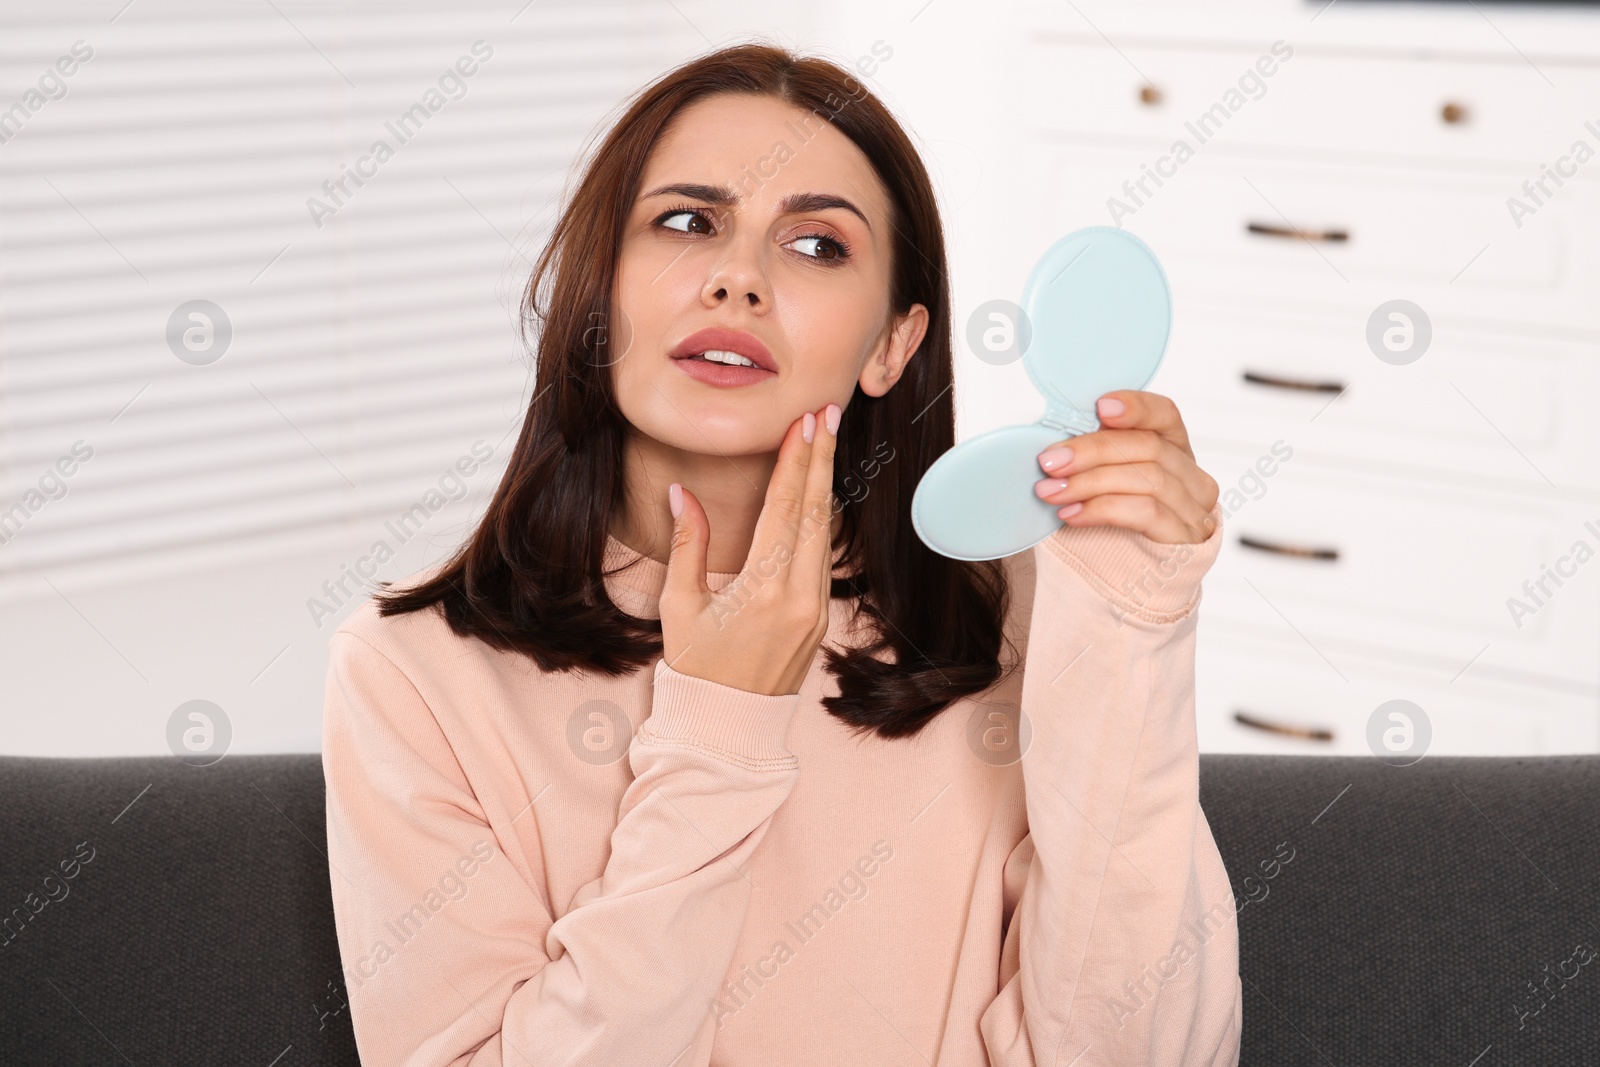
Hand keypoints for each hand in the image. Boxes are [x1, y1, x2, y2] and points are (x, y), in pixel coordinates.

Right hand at [660, 403, 840, 695]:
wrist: (728, 725)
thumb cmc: (696, 667)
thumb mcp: (680, 605)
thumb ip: (688, 544)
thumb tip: (682, 493)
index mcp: (764, 588)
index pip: (784, 508)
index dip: (795, 461)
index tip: (804, 423)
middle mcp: (799, 595)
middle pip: (814, 512)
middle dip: (820, 459)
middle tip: (827, 414)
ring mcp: (816, 608)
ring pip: (824, 533)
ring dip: (823, 486)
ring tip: (823, 444)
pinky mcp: (820, 618)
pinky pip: (823, 558)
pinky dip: (820, 521)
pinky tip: (818, 496)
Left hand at [1033, 390, 1219, 544]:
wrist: (1121, 583)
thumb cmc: (1109, 522)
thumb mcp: (1104, 479)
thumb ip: (1094, 455)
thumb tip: (1055, 440)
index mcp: (1173, 448)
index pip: (1165, 414)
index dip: (1136, 406)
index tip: (1100, 407)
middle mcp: (1191, 475)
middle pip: (1148, 447)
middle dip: (1091, 451)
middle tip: (1049, 462)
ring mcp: (1193, 509)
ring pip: (1148, 479)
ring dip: (1090, 483)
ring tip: (1051, 492)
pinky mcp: (1185, 539)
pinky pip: (1146, 513)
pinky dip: (1103, 509)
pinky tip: (1072, 515)